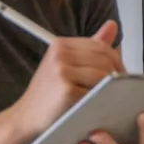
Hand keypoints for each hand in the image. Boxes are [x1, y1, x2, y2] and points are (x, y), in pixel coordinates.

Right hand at [8, 20, 123, 138]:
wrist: (26, 118)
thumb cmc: (48, 95)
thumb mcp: (67, 65)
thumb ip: (91, 47)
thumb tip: (113, 25)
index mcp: (61, 44)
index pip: (101, 46)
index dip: (115, 61)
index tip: (118, 76)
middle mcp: (60, 54)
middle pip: (105, 59)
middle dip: (117, 75)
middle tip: (118, 90)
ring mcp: (62, 70)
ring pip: (104, 75)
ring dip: (111, 88)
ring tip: (107, 98)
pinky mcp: (66, 89)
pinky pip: (97, 91)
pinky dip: (102, 99)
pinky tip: (98, 106)